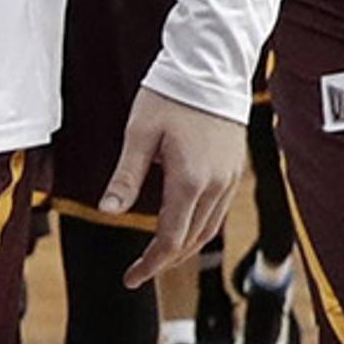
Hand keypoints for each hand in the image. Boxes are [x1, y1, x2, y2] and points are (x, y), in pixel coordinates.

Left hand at [101, 89, 246, 288]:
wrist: (212, 65)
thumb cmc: (170, 94)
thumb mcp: (139, 133)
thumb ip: (125, 177)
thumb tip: (108, 212)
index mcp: (190, 180)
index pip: (171, 239)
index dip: (150, 264)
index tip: (131, 278)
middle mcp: (216, 185)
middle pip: (192, 241)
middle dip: (164, 261)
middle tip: (138, 273)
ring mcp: (229, 178)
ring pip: (209, 230)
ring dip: (183, 248)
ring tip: (157, 257)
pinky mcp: (234, 169)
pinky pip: (218, 212)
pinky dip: (198, 228)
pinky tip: (180, 228)